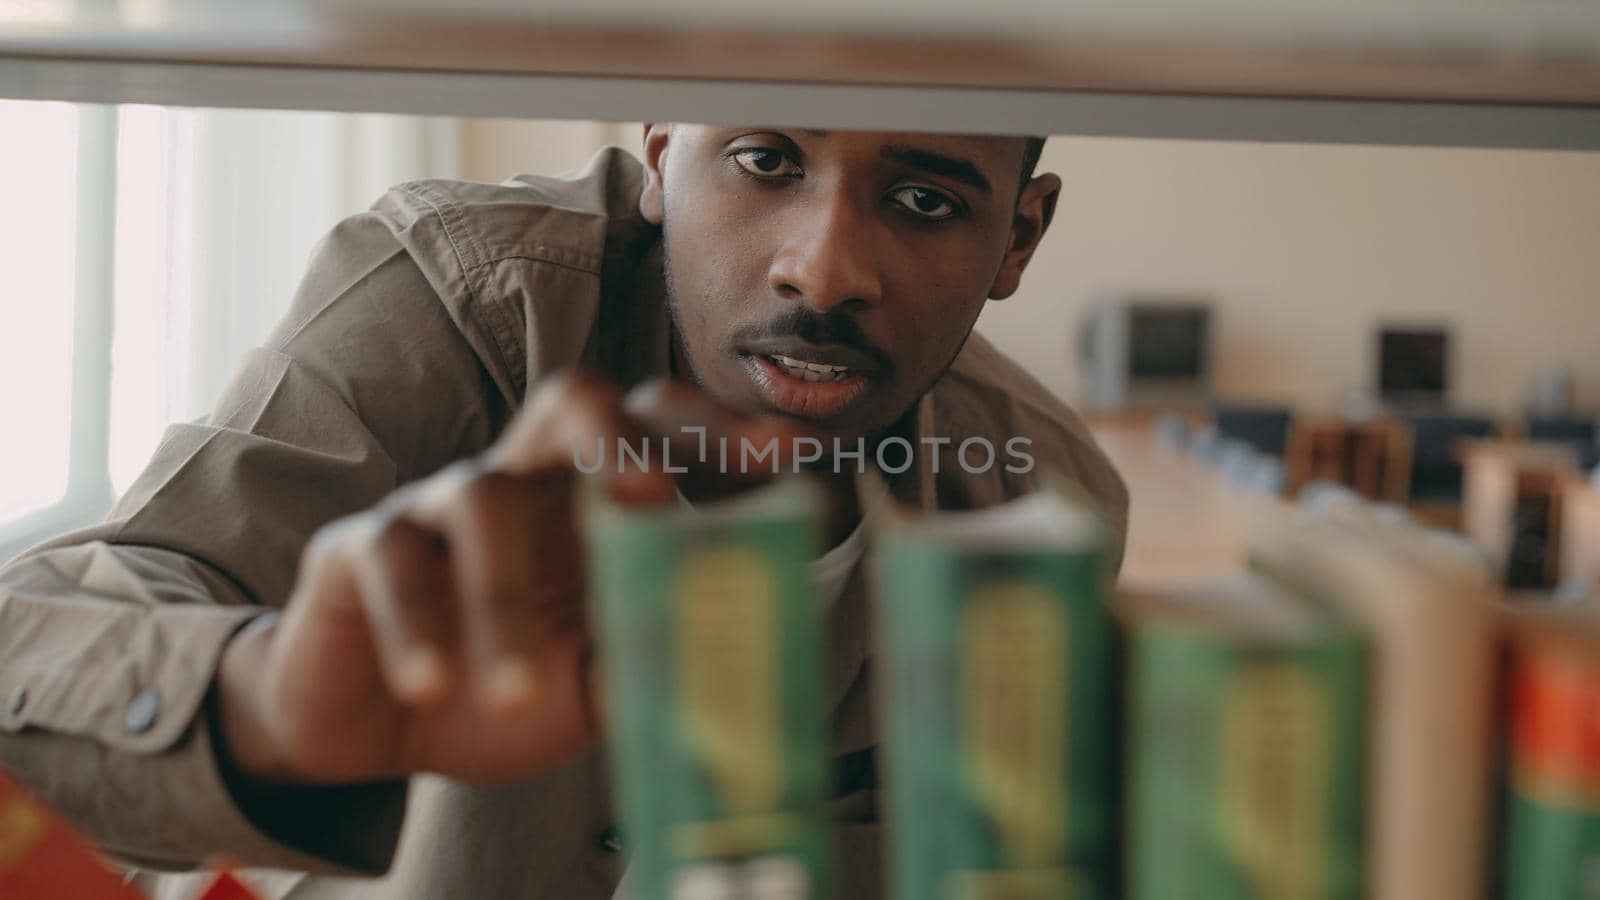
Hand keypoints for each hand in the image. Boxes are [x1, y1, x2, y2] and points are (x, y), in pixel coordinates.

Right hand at [215, 373, 797, 786]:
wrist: (376, 733)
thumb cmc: (503, 688)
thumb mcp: (594, 686)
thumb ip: (656, 661)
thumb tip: (745, 662)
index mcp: (595, 501)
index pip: (663, 435)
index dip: (723, 438)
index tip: (791, 457)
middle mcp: (526, 480)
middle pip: (573, 402)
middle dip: (621, 435)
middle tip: (653, 496)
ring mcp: (438, 504)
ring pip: (481, 499)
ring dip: (503, 601)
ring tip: (515, 696)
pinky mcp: (360, 546)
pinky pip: (390, 559)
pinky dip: (415, 625)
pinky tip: (431, 689)